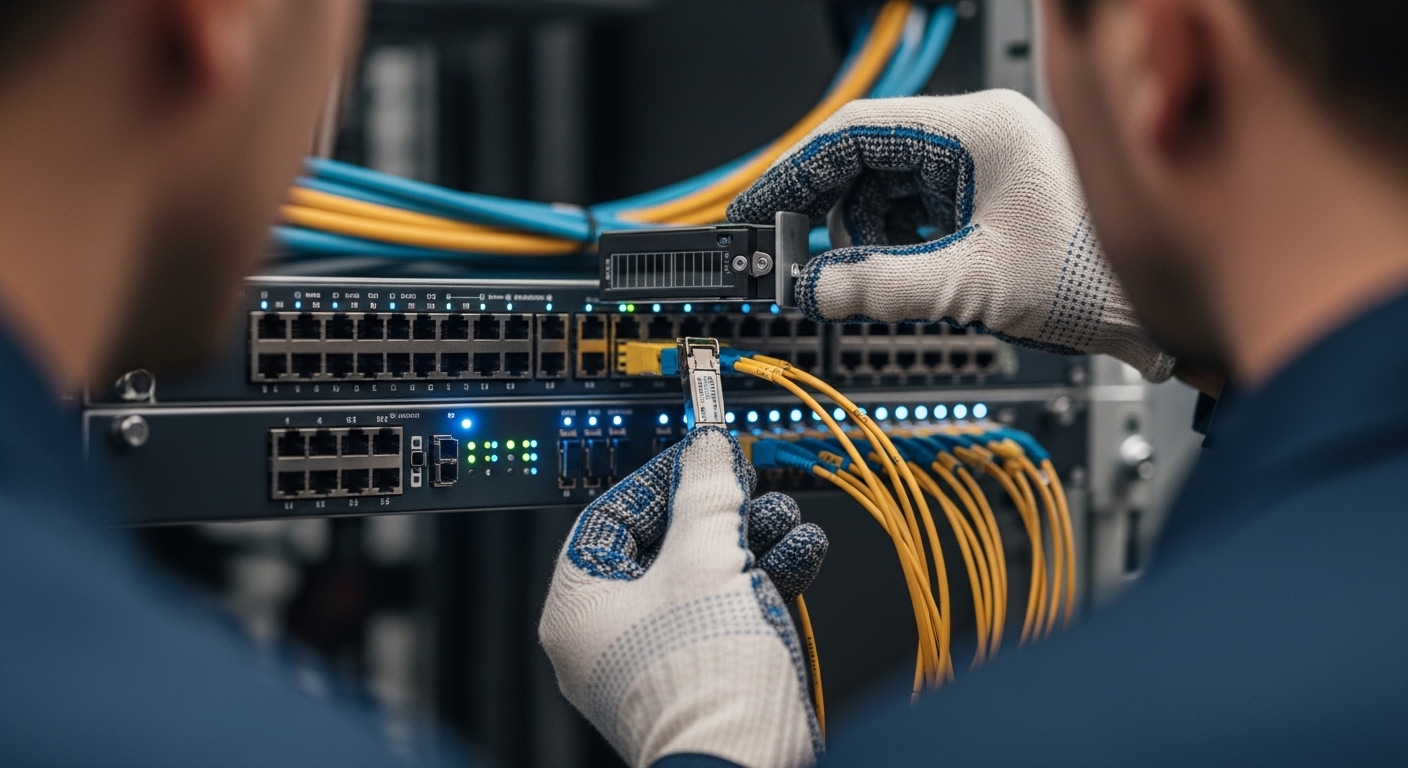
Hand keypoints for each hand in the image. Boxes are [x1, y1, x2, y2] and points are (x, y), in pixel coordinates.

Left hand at [539, 428, 826, 767]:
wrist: (746, 764)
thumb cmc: (702, 683)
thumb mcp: (706, 558)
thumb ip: (706, 493)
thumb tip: (705, 449)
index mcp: (579, 607)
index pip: (612, 516)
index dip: (661, 477)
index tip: (700, 455)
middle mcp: (608, 638)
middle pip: (665, 546)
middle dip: (721, 513)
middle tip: (748, 487)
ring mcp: (655, 661)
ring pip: (703, 578)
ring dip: (752, 541)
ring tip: (786, 520)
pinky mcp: (702, 678)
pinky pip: (726, 613)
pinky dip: (763, 581)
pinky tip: (800, 553)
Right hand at [728, 89, 1175, 381]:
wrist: (1176, 307)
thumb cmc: (1105, 276)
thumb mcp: (979, 284)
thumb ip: (887, 286)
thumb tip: (818, 287)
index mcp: (977, 129)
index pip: (854, 130)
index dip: (795, 173)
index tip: (760, 211)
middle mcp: (980, 136)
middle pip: (868, 160)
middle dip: (833, 214)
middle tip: (802, 263)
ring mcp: (987, 167)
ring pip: (892, 191)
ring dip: (869, 239)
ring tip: (875, 282)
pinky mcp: (993, 199)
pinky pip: (922, 214)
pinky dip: (902, 248)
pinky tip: (910, 280)